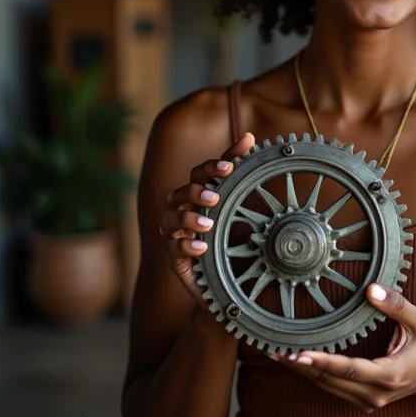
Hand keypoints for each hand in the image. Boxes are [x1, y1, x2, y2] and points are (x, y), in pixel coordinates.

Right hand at [158, 132, 255, 309]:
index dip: (211, 167)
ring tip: (208, 225)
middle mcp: (185, 210)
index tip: (229, 167)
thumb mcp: (243, 203)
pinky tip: (200, 247)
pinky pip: (171, 249)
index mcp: (201, 194)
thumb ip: (241, 170)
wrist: (235, 280)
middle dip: (195, 192)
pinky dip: (184, 246)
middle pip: (179, 192)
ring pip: (167, 218)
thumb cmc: (237, 235)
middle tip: (215, 198)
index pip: (199, 173)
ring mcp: (178, 234)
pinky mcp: (177, 259)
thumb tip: (248, 136)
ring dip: (186, 218)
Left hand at [272, 285, 415, 412]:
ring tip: (276, 354)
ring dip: (303, 371)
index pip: (349, 369)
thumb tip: (370, 288)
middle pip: (330, 381)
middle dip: (300, 365)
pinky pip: (334, 388)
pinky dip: (315, 374)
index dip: (323, 362)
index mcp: (389, 374)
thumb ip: (396, 304)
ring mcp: (369, 400)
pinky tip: (299, 361)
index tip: (299, 354)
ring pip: (328, 387)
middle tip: (273, 350)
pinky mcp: (365, 400)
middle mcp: (376, 393)